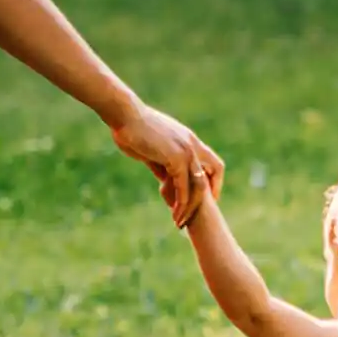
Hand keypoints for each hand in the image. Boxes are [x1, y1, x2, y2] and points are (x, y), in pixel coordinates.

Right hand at [111, 102, 223, 228]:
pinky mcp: (176, 158)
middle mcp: (192, 144)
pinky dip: (180, 203)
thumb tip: (164, 177)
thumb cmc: (131, 128)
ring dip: (191, 207)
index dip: (213, 180)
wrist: (124, 115)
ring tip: (180, 222)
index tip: (205, 197)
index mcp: (188, 139)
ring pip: (198, 185)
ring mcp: (186, 151)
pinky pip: (183, 187)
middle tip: (196, 215)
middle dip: (207, 197)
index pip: (212, 162)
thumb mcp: (152, 149)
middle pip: (213, 173)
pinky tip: (173, 213)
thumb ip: (162, 163)